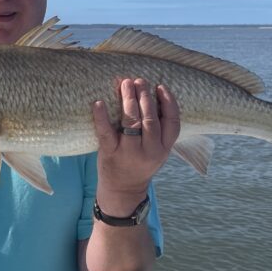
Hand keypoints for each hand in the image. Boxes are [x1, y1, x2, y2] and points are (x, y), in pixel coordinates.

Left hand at [91, 78, 180, 211]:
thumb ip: (158, 130)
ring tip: (125, 83)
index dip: (168, 102)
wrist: (123, 190)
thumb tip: (152, 95)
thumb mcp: (157, 151)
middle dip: (145, 96)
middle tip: (139, 80)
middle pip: (151, 119)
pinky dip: (101, 116)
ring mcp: (129, 152)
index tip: (160, 87)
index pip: (172, 122)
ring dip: (128, 100)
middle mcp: (149, 151)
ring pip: (131, 122)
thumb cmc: (140, 164)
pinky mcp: (110, 153)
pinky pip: (106, 132)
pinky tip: (98, 103)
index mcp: (164, 148)